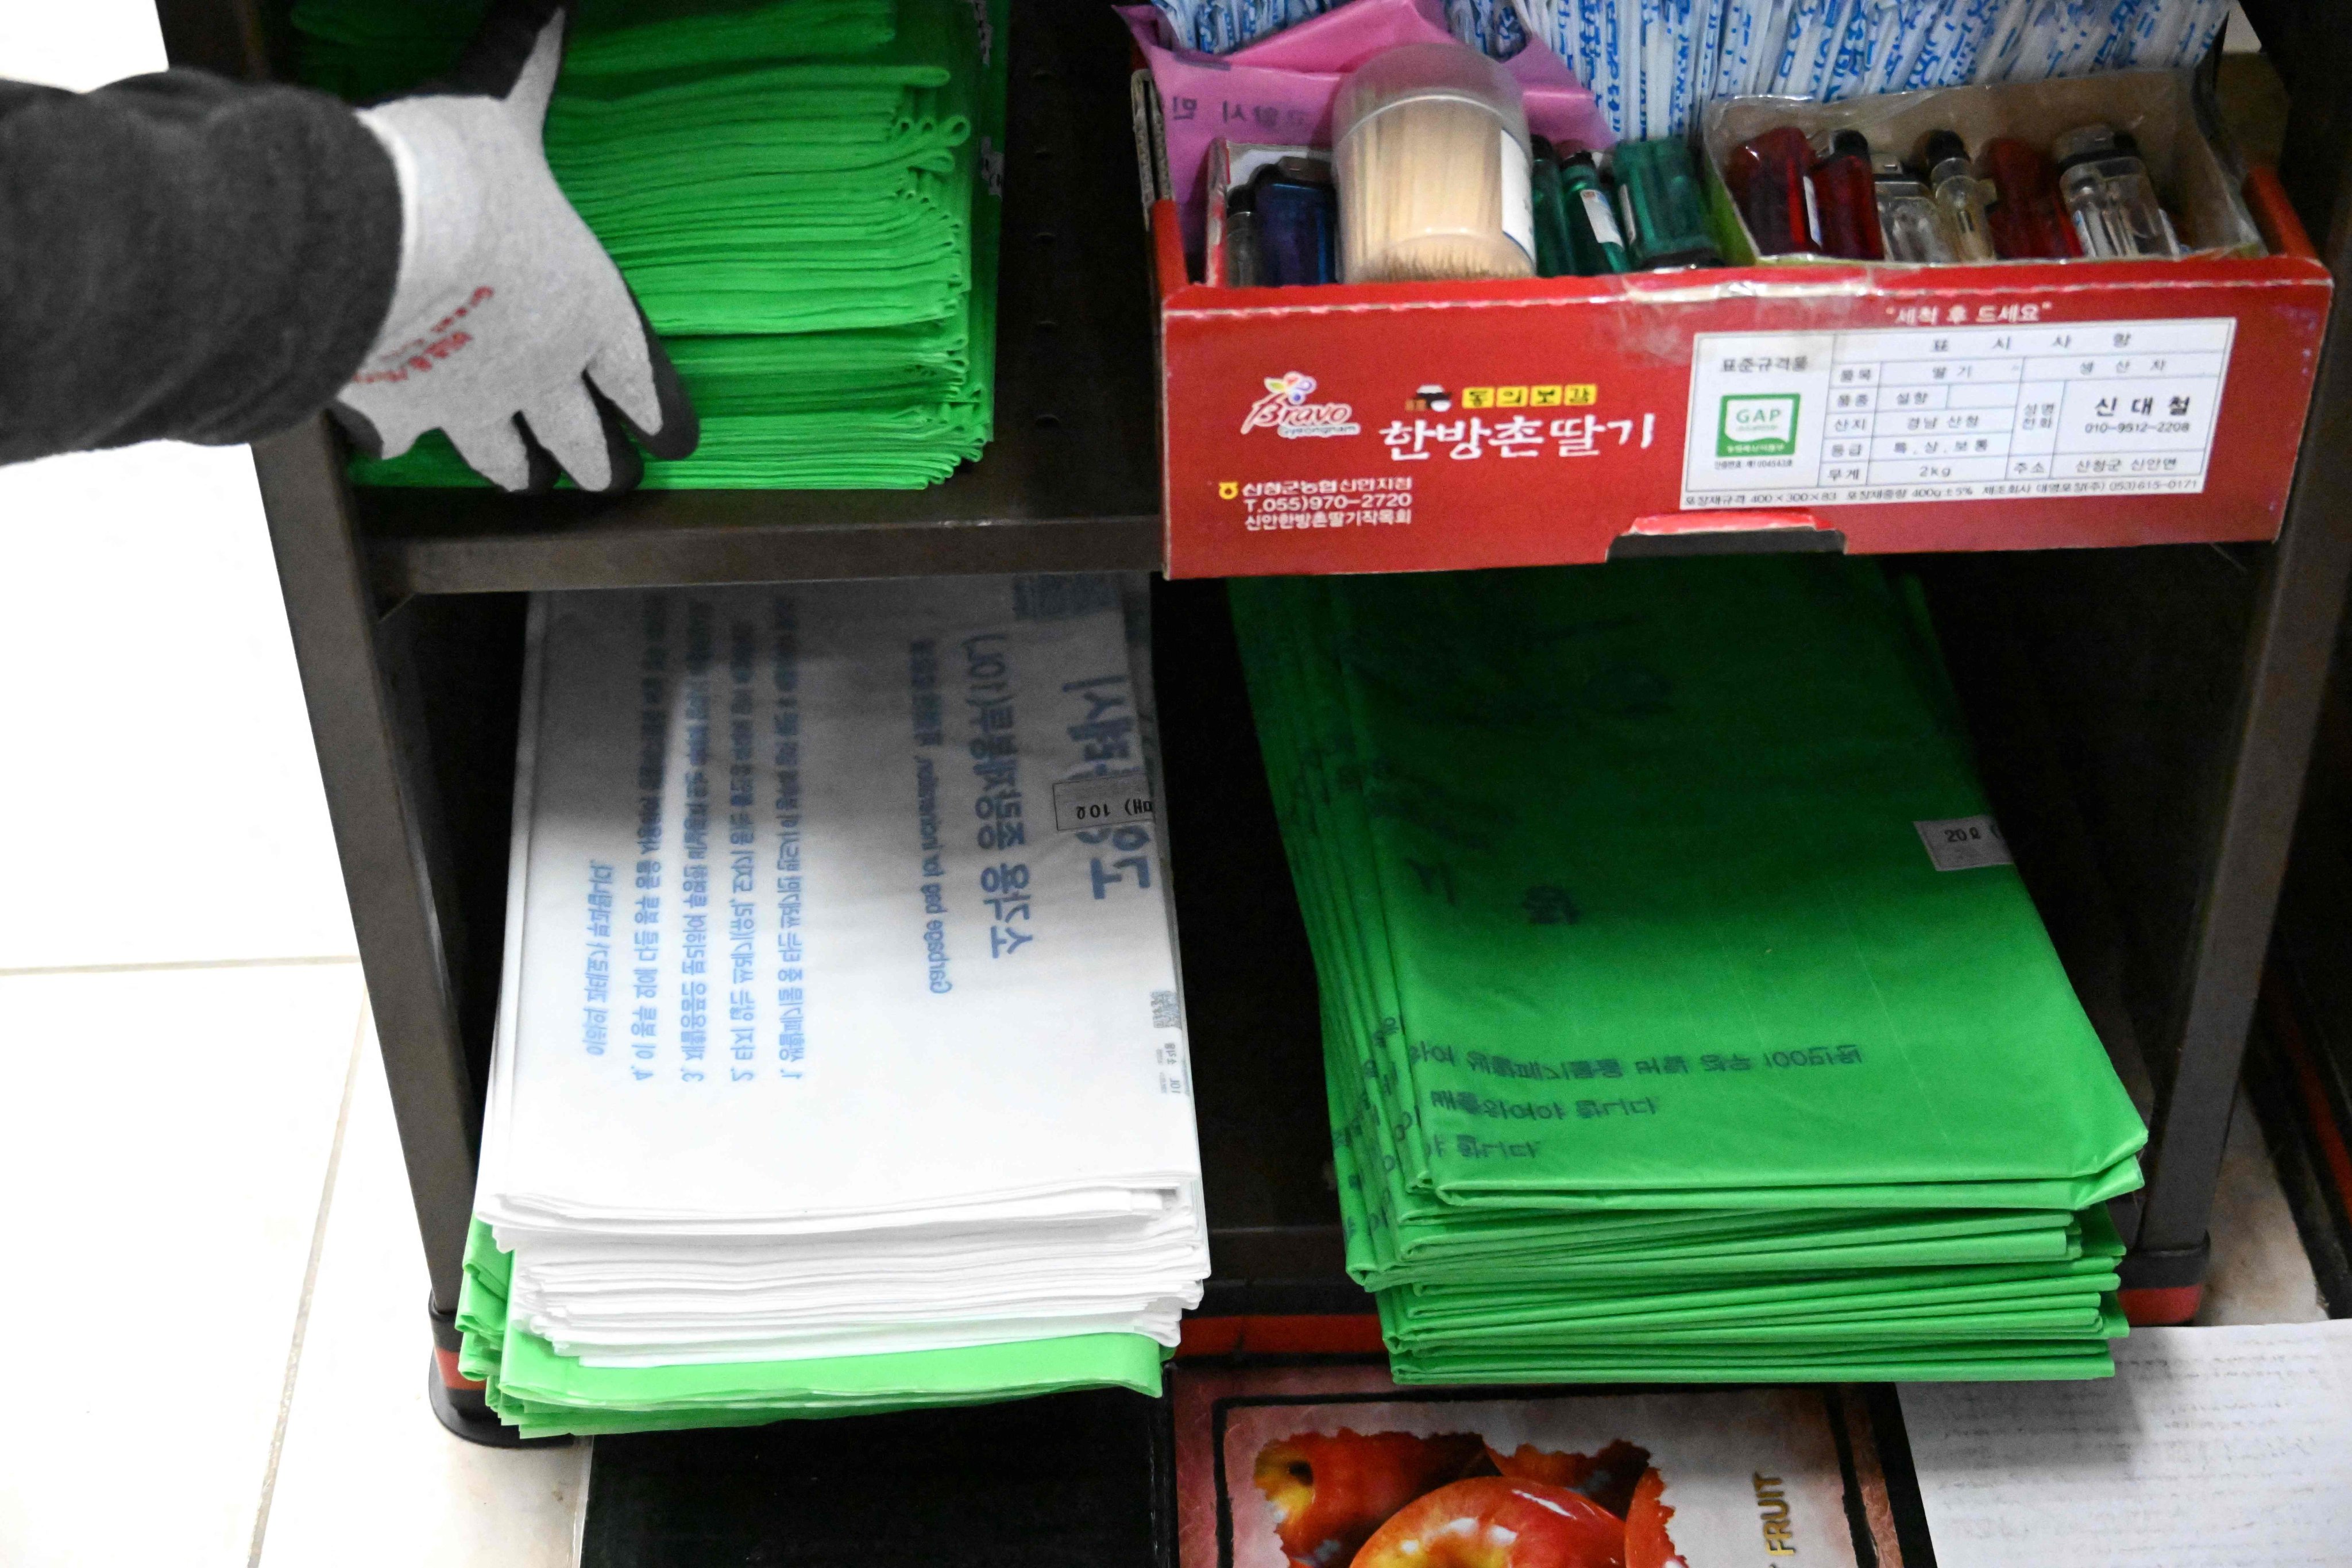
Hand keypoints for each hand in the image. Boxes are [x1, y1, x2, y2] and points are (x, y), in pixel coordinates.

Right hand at [334, 0, 695, 491]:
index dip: (659, 413)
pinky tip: (391, 446)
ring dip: (518, 469)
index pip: (640, 380)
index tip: (674, 447)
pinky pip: (401, 441)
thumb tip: (553, 3)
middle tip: (605, 479)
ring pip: (503, 455)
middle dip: (595, 459)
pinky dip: (396, 441)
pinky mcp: (395, 413)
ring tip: (526, 481)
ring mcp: (467, 401)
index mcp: (586, 311)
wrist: (368, 234)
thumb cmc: (451, 170)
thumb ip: (530, 61)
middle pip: (582, 437)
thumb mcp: (502, 104)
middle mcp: (538, 371)